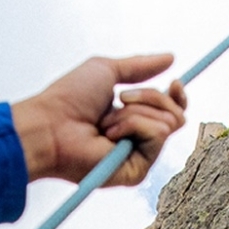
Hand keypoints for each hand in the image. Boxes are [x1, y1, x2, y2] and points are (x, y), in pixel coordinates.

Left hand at [11, 55, 187, 187]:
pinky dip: (134, 125)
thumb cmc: (69, 99)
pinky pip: (158, 136)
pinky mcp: (137, 171)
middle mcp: (137, 140)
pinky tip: (109, 135)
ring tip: (105, 122)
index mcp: (131, 118)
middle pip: (175, 114)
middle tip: (121, 99)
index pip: (170, 111)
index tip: (174, 82)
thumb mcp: (107, 71)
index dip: (177, 97)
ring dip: (135, 113)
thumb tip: (171, 57)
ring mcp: (138, 157)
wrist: (51, 124)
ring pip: (168, 123)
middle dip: (151, 98)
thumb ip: (140, 66)